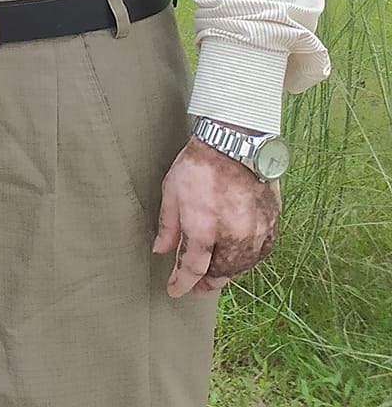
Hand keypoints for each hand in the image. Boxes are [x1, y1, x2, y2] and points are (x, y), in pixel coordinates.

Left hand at [153, 134, 282, 296]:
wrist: (236, 142)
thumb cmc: (199, 164)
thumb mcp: (172, 192)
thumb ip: (168, 226)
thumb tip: (160, 250)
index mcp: (203, 228)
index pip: (192, 268)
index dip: (182, 283)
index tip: (175, 290)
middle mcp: (233, 235)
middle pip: (220, 273)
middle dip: (207, 283)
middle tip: (196, 286)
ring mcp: (256, 231)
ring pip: (242, 267)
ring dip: (227, 274)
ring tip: (215, 275)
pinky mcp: (272, 224)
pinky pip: (260, 253)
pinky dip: (247, 260)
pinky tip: (238, 260)